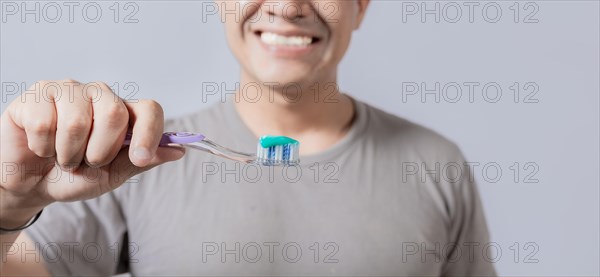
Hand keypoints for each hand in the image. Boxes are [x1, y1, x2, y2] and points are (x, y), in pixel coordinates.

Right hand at [0, 80, 184, 227]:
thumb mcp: (112, 175)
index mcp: (124, 112)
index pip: (149, 109)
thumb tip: (178, 150)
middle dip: (99, 152)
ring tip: (61, 156)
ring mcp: (69, 90)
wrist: (30, 185)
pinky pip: (44, 124)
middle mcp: (100, 95)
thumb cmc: (73, 176)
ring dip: (67, 153)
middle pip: (114, 114)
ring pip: (77, 122)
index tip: (141, 158)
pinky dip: (43, 147)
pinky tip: (41, 145)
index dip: (149, 133)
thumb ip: (140, 161)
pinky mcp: (38, 93)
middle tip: (86, 161)